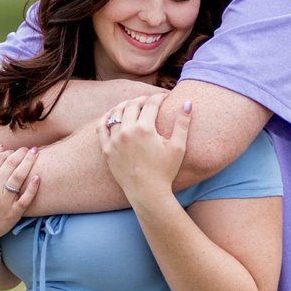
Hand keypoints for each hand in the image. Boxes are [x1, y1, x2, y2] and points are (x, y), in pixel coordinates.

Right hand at [0, 140, 44, 240]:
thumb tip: (1, 148)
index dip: (10, 151)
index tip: (16, 150)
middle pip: (11, 164)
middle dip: (21, 153)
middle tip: (29, 148)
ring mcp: (3, 202)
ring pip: (19, 177)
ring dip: (29, 162)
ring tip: (35, 153)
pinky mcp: (12, 214)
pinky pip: (25, 199)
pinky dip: (33, 187)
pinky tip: (38, 177)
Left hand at [96, 91, 186, 209]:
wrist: (147, 194)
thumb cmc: (165, 172)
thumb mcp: (178, 147)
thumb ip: (182, 123)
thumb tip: (188, 102)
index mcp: (145, 129)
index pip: (151, 103)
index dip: (160, 97)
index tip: (165, 97)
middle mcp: (127, 132)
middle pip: (133, 104)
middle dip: (143, 99)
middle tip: (150, 101)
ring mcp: (114, 141)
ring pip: (116, 113)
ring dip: (126, 105)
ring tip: (133, 106)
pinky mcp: (107, 150)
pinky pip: (102, 127)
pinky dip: (106, 118)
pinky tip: (112, 115)